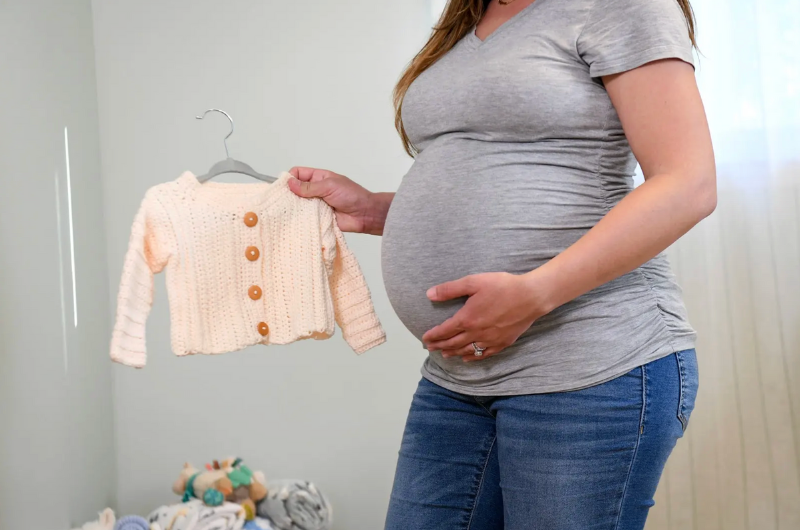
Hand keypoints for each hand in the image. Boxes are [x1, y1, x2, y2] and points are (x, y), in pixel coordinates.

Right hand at [288, 167, 375, 233]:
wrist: (365, 214)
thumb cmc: (352, 196)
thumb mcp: (329, 186)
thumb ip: (309, 186)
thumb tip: (290, 183)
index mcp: (318, 178)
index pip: (298, 173)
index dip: (290, 178)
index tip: (284, 186)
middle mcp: (315, 190)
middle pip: (295, 190)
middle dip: (289, 194)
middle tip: (282, 201)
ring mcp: (316, 205)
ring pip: (298, 205)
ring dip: (294, 208)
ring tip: (287, 212)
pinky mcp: (318, 218)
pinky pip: (305, 218)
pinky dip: (300, 219)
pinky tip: (295, 221)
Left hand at [422, 271, 552, 361]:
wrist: (531, 296)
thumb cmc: (502, 286)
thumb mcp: (473, 282)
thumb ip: (450, 289)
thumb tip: (429, 294)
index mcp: (467, 319)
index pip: (444, 331)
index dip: (433, 336)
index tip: (425, 338)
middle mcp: (476, 333)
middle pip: (453, 343)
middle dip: (440, 346)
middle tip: (430, 348)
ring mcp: (490, 340)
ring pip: (467, 350)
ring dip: (453, 353)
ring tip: (445, 354)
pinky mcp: (502, 343)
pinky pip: (484, 354)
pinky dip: (473, 357)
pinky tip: (468, 358)